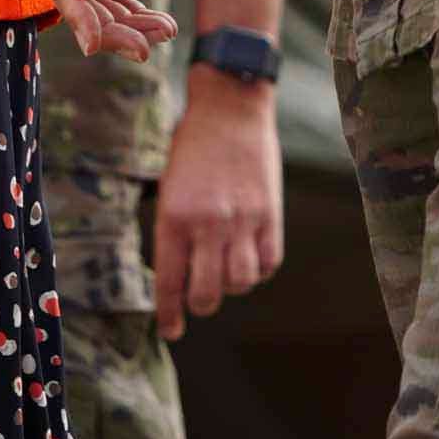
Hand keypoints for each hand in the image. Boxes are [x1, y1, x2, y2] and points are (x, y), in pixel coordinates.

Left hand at [153, 74, 283, 339]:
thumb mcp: (168, 187)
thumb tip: (177, 275)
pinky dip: (259, 269)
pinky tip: (249, 257)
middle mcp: (208, 225)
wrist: (230, 107)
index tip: (171, 330)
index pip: (170, 282)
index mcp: (174, 217)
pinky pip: (269, 263)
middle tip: (197, 300)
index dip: (169, 314)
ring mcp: (243, 221)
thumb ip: (173, 230)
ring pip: (240, 284)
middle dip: (199, 306)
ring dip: (230, 287)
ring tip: (224, 272)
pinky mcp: (271, 214)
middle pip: (206, 295)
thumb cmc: (191, 146)